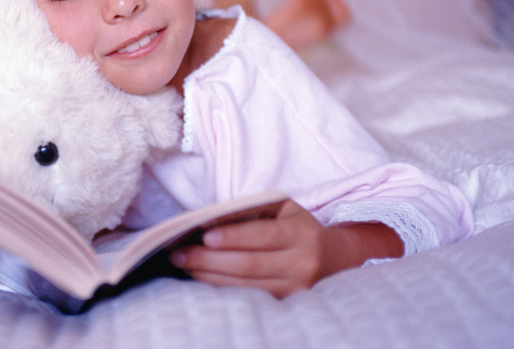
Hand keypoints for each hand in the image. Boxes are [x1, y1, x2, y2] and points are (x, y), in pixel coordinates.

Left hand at [169, 200, 401, 297]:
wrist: (335, 258)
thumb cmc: (297, 226)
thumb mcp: (282, 209)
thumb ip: (250, 211)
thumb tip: (208, 220)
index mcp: (301, 234)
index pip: (264, 236)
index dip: (233, 237)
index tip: (203, 236)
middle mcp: (303, 264)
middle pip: (249, 265)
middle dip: (209, 260)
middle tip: (178, 254)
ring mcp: (296, 290)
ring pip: (245, 286)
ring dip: (208, 277)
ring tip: (183, 265)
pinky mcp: (286, 305)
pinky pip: (248, 299)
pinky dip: (221, 289)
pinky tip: (200, 280)